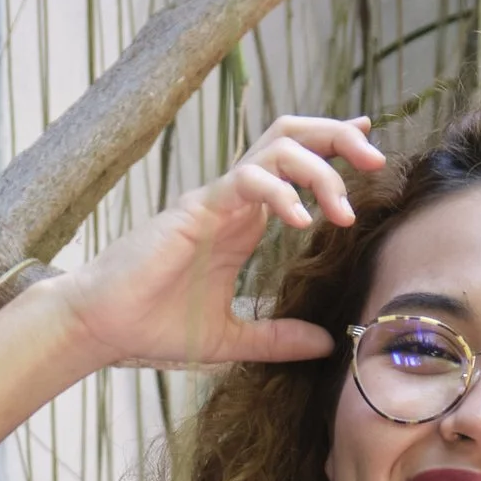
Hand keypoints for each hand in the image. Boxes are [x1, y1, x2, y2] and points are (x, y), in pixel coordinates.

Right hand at [53, 112, 386, 373]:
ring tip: (343, 208)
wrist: (103, 327)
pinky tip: (302, 224)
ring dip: (320, 168)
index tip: (372, 147)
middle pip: (293, 135)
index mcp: (244, 221)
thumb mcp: (232, 340)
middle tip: (377, 160)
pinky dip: (281, 193)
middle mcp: (234, 200)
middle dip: (340, 137)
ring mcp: (216, 199)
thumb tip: (326, 344)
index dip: (335, 147)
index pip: (295, 162)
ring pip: (278, 147)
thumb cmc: (153, 326)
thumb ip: (278, 339)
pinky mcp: (197, 209)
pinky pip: (247, 180)